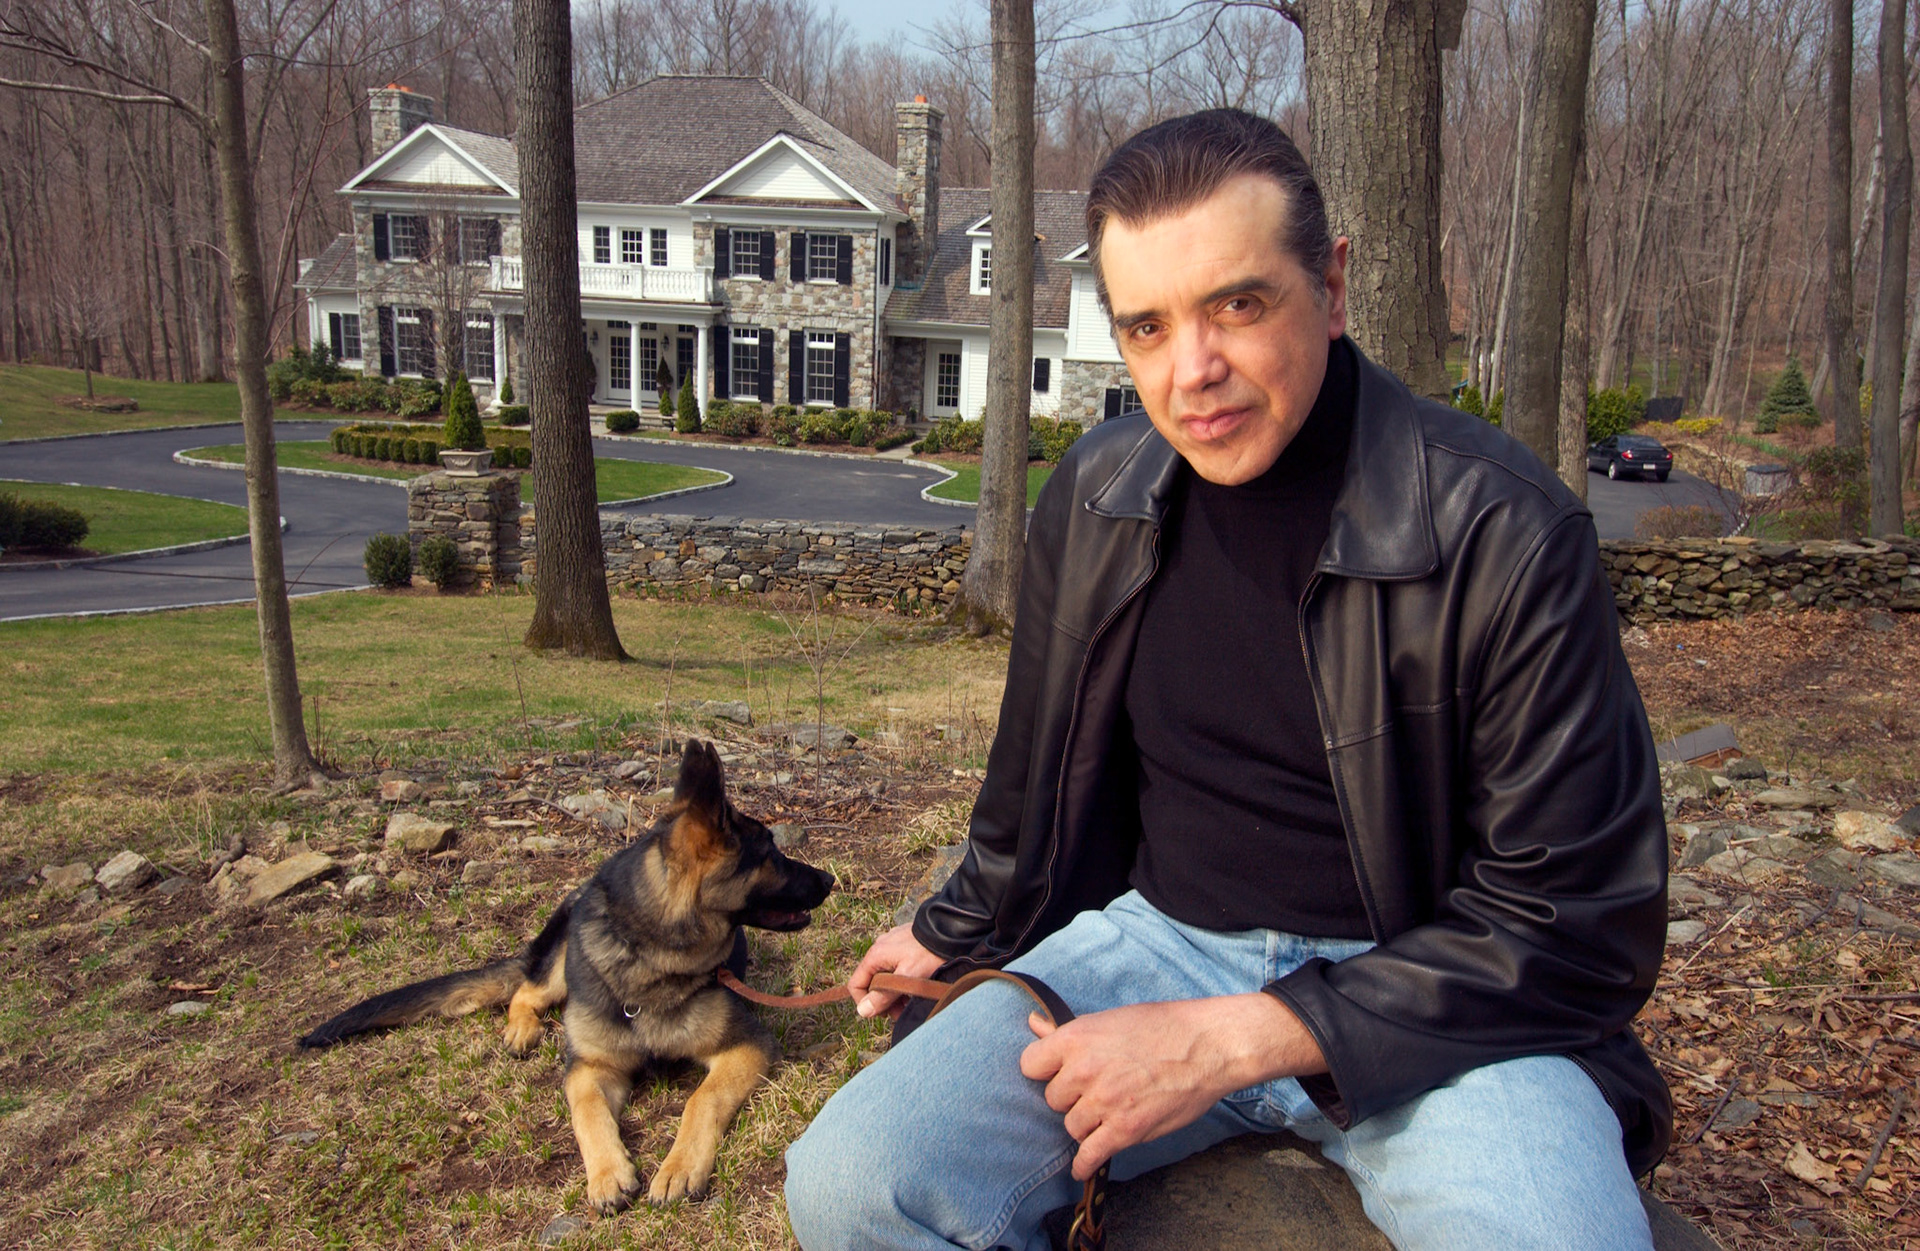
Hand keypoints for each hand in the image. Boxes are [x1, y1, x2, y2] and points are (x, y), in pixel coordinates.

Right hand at [848, 924, 944, 1019]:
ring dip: (894, 992)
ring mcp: (891, 946)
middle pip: (871, 982)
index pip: (856, 984)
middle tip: (901, 1012)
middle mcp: (879, 948)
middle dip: (883, 1000)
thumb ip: (884, 995)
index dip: (865, 1002)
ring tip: (910, 1002)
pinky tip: (916, 988)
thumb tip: (862, 1011)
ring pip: (885, 976)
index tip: (883, 1013)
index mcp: (875, 955)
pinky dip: (901, 981)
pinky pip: (895, 968)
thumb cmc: (929, 954)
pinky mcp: (904, 946)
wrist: (951, 931)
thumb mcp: (907, 978)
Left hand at [1019, 994, 1324, 1180]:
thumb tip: (1034, 1023)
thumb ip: (1067, 1029)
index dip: (1045, 1070)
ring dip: (1085, 1124)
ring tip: (1104, 1115)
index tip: (1057, 1073)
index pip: (1030, 1064)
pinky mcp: (1126, 1129)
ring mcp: (1104, 1102)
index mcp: (1076, 1038)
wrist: (1207, 1045)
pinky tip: (1083, 1166)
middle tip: (1095, 1091)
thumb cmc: (1162, 1026)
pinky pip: (1091, 1155)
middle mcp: (1084, 1071)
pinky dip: (1084, 1164)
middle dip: (1071, 1097)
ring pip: (1071, 1126)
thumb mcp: (1110, 1018)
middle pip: (1053, 1099)